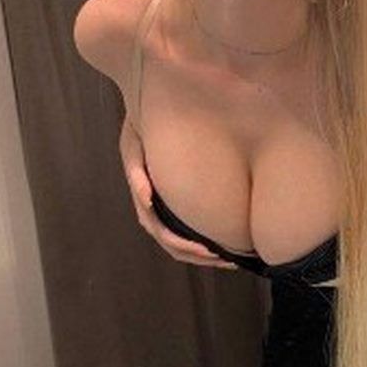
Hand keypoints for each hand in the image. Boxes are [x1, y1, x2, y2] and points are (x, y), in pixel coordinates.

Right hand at [119, 116, 238, 268]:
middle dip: (202, 256)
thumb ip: (136, 170)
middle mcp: (153, 207)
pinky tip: (228, 238)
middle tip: (230, 259)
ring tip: (234, 257)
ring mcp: (164, 205)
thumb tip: (147, 199)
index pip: (162, 232)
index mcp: (143, 196)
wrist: (148, 108)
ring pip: (183, 242)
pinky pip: (190, 226)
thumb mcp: (133, 141)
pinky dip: (207, 238)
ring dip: (206, 254)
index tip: (209, 250)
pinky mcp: (176, 199)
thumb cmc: (141, 126)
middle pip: (175, 245)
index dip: (185, 245)